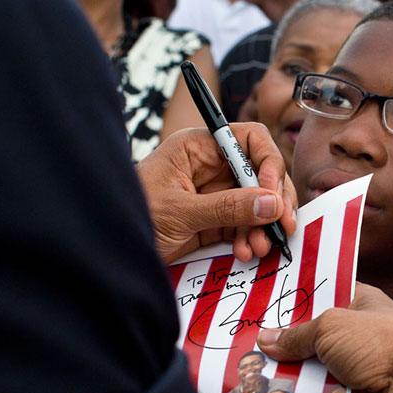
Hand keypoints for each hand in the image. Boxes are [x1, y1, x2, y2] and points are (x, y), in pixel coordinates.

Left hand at [136, 123, 296, 263]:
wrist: (108, 250)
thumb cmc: (131, 217)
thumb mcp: (179, 211)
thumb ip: (226, 208)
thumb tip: (271, 204)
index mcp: (198, 148)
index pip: (248, 139)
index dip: (267, 162)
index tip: (273, 193)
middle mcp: (211, 166)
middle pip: (260, 173)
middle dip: (273, 200)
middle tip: (283, 225)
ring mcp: (214, 194)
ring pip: (256, 202)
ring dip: (263, 225)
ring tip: (258, 248)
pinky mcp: (214, 220)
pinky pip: (244, 224)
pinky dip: (250, 238)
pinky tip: (246, 252)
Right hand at [258, 284, 392, 392]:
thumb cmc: (380, 343)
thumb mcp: (331, 326)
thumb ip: (297, 334)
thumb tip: (265, 340)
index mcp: (364, 305)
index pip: (328, 295)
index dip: (301, 298)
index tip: (268, 302)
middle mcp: (360, 336)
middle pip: (315, 337)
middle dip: (287, 342)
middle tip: (250, 341)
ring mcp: (356, 369)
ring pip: (313, 369)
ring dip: (290, 372)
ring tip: (251, 370)